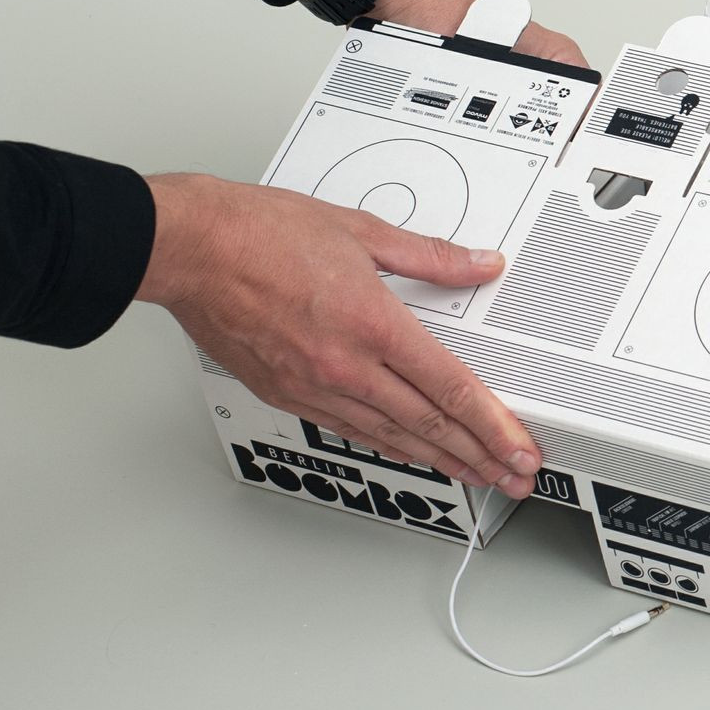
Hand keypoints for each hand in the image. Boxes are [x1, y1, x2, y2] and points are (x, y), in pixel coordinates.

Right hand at [137, 173, 541, 498]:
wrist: (190, 249)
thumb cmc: (259, 234)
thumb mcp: (361, 231)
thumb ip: (430, 256)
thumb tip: (478, 265)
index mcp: (372, 325)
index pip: (451, 388)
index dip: (494, 425)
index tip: (519, 448)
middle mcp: (346, 366)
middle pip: (430, 424)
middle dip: (481, 456)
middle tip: (514, 478)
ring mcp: (314, 386)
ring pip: (393, 436)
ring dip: (441, 461)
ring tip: (476, 476)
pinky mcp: (288, 393)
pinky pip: (352, 428)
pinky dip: (390, 445)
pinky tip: (412, 454)